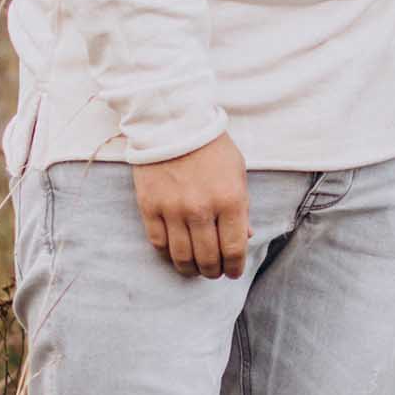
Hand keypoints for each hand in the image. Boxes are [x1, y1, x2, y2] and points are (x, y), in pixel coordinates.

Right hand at [132, 134, 249, 278]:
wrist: (173, 123)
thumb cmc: (211, 147)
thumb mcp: (237, 172)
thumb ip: (242, 207)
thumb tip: (245, 237)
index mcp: (230, 199)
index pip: (234, 249)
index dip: (235, 267)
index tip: (232, 272)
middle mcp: (202, 209)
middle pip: (208, 258)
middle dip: (213, 271)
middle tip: (214, 271)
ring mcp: (173, 210)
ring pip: (182, 256)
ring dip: (190, 269)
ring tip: (195, 268)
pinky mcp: (150, 207)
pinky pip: (158, 243)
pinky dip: (168, 254)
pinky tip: (175, 253)